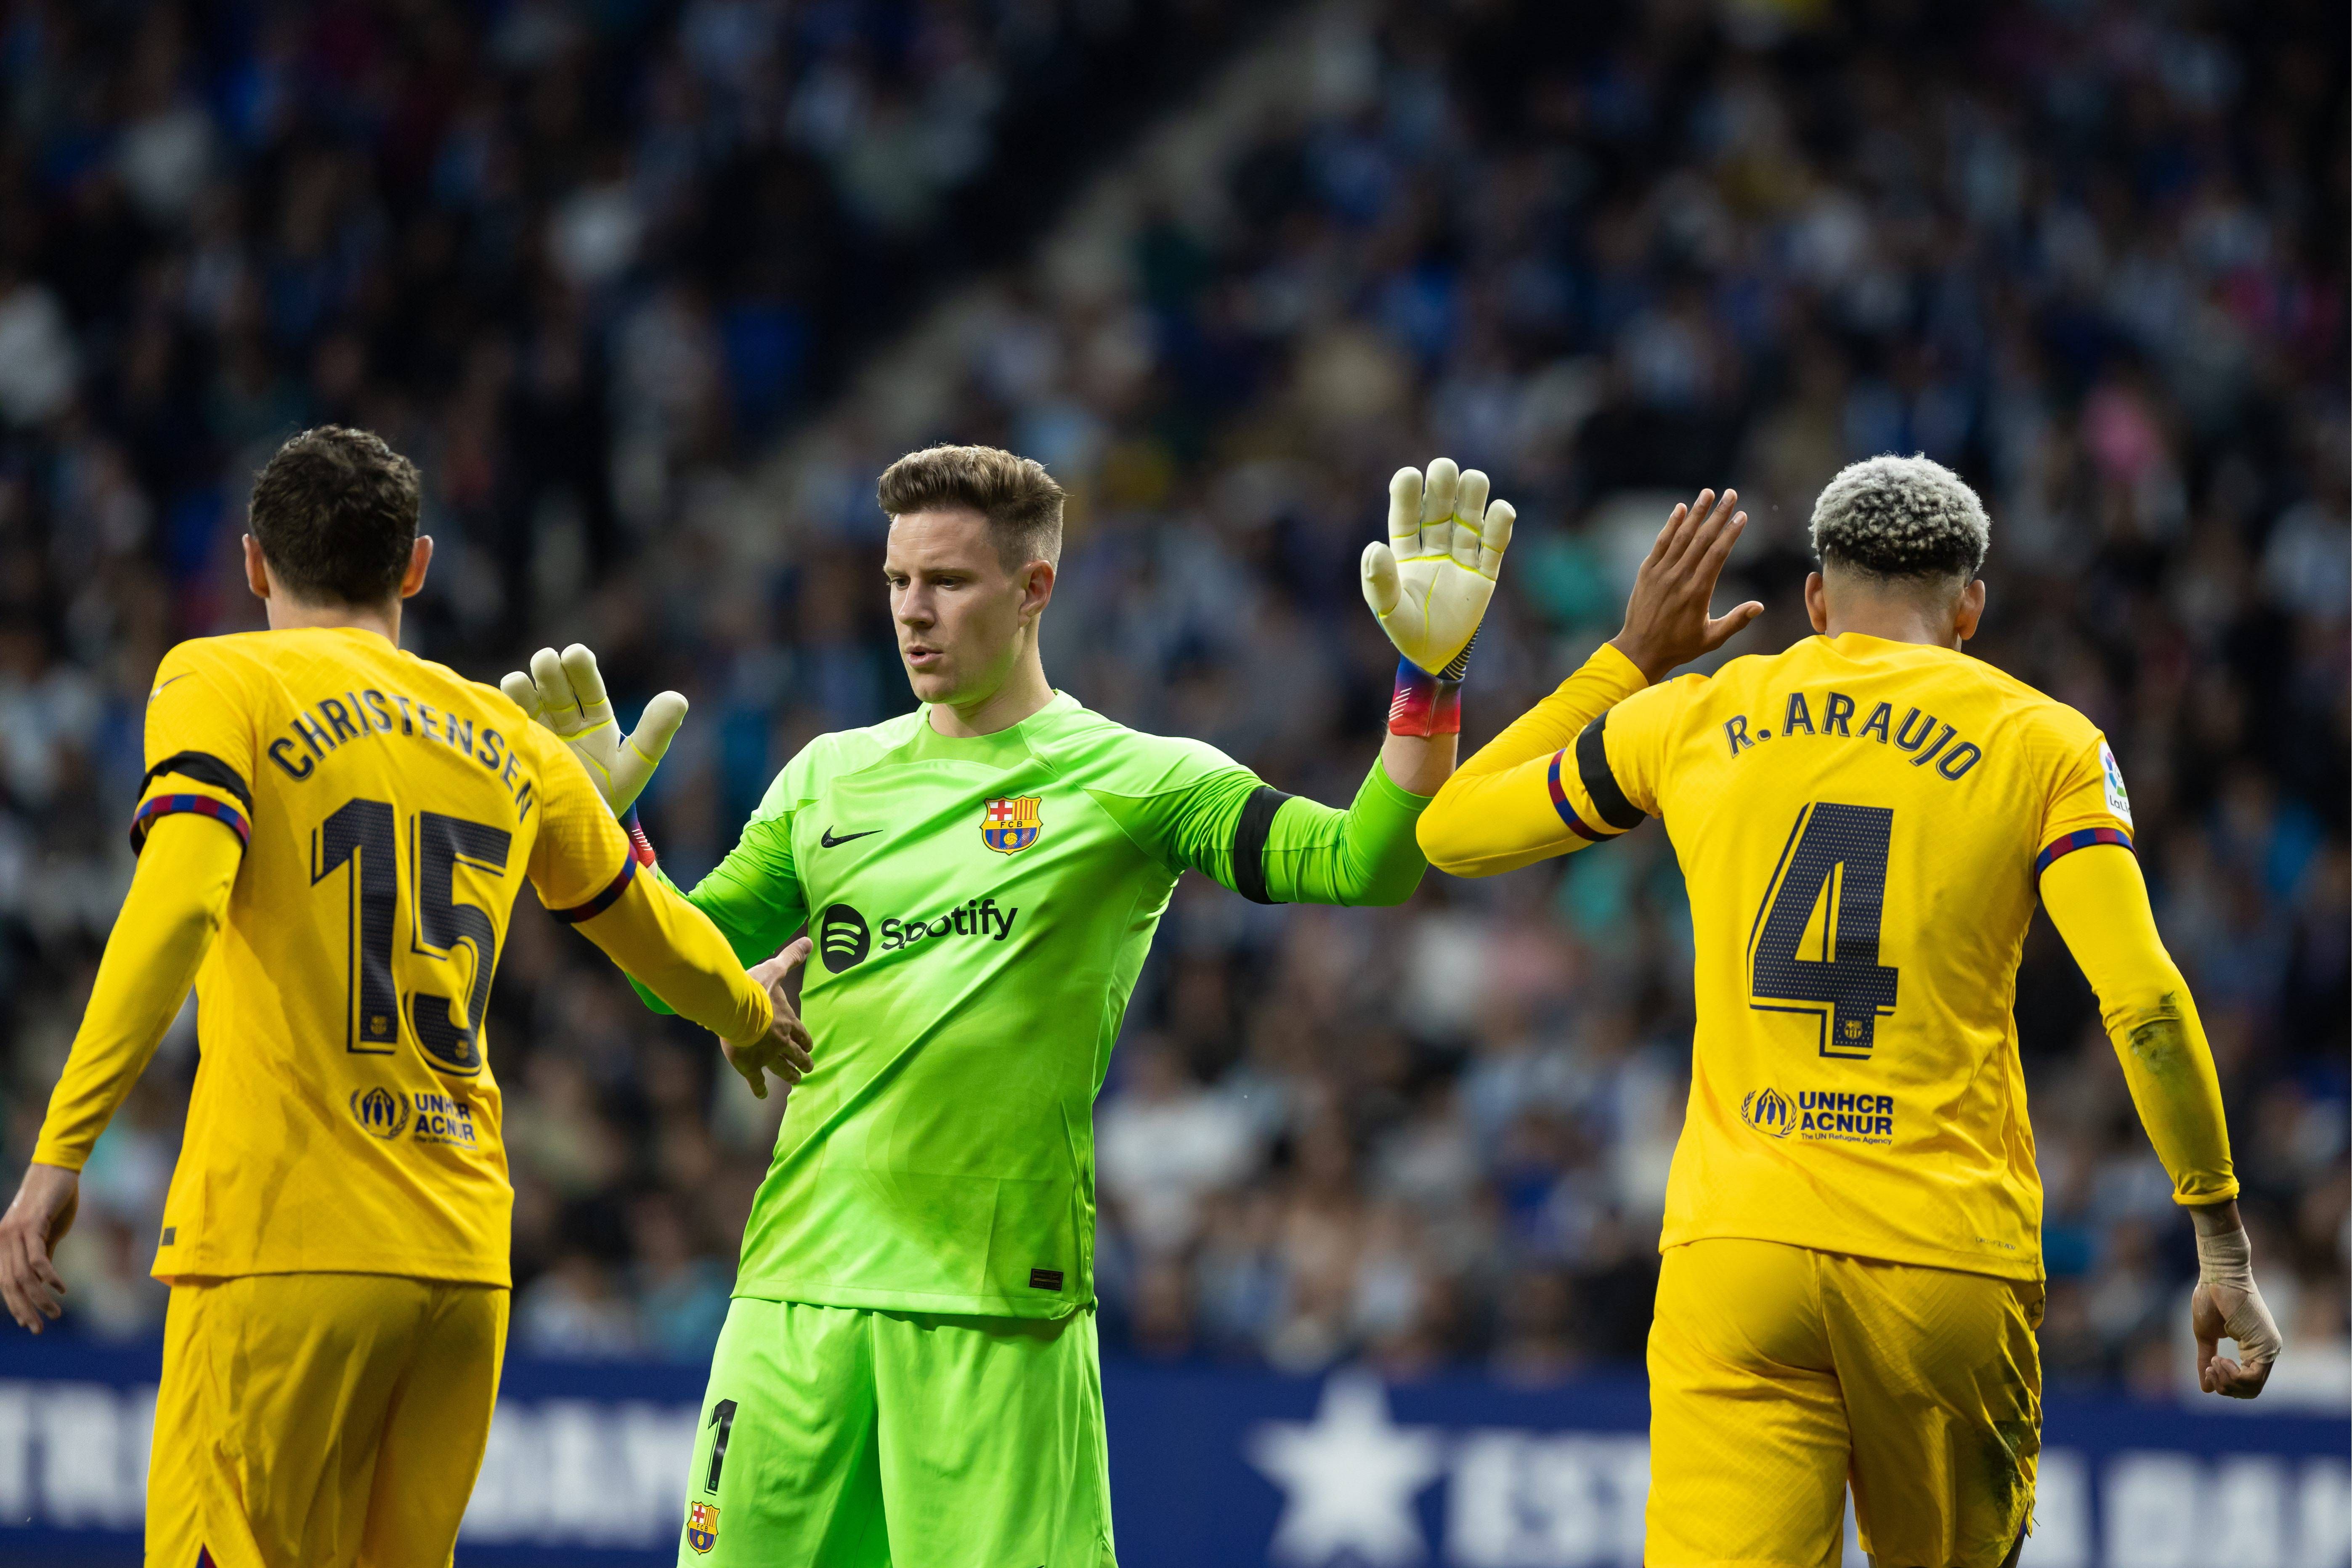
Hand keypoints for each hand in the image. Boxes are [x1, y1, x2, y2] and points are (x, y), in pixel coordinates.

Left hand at [0, 1163, 77, 1332]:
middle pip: (10, 1284)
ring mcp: (14, 1232)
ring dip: (39, 1299)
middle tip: (40, 1327)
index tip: (29, 1323)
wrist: (57, 1168)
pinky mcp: (32, 1224)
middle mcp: (1, 1240)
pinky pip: (37, 1258)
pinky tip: (61, 1288)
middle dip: (24, 1310)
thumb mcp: (46, 1233)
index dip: (14, 1306)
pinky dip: (49, 1277)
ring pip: (23, 1276)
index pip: (3, 1283)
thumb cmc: (53, 1200)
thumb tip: (41, 1282)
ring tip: (55, 1312)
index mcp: (1, 1243)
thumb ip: (40, 1255)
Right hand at [499, 644, 685, 813]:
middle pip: (555, 686)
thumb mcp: (635, 765)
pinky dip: (501, 712)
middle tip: (546, 661)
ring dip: (520, 687)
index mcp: (596, 720)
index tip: (575, 654)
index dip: (581, 668)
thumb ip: (655, 733)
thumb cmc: (610, 796)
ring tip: (517, 683)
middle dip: (550, 670)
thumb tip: (678, 699)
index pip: (589, 686)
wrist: (577, 833)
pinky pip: (504, 724)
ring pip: (525, 699)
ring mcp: (537, 732)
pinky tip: (499, 708)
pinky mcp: (514, 748)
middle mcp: (564, 720)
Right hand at [724, 937, 815, 1100]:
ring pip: (783, 1069)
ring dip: (790, 1076)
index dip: (806, 1041)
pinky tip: (762, 1094)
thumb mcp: (776, 969)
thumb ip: (792, 957)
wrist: (735, 1008)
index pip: (803, 1035)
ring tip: (796, 1081)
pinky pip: (756, 1081)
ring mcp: (766, 1056)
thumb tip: (809, 941)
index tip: (809, 1047)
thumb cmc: (755, 988)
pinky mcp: (750, 1065)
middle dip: (803, 1062)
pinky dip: (759, 1088)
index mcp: (789, 1022)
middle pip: (797, 1055)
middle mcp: (782, 1042)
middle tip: (808, 1069)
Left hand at [1361, 458, 1514, 676]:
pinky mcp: (1485, 572)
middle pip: (1440, 508)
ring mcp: (1461, 557)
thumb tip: (1374, 547)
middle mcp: (1434, 547)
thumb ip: (1379, 581)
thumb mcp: (1388, 610)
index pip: (1407, 516)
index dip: (1408, 495)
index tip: (1410, 475)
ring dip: (1472, 497)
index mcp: (1406, 552)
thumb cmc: (1407, 632)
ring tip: (1474, 480)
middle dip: (1443, 487)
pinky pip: (1495, 544)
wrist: (1437, 657)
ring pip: (1469, 518)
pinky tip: (1502, 510)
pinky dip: (1500, 526)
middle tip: (1444, 469)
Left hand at [1608, 487, 1763, 682]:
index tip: (1742, 515)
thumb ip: (1736, 621)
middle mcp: (1679, 577)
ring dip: (1696, 513)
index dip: (1731, 533)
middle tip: (1731, 494)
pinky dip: (1670, 525)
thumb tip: (1759, 606)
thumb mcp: (1712, 639)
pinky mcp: (1647, 571)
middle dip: (1718, 514)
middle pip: (1702, 539)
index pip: (1718, 554)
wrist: (1640, 649)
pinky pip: (1660, 543)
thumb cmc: (1679, 646)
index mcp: (1698, 591)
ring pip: (1681, 536)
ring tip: (1708, 493)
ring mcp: (1661, 572)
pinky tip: (1680, 508)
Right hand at [2190, 1207, 2281, 1398]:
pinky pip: (2253, 1378)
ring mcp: (2269, 1349)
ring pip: (2252, 1387)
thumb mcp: (2206, 1336)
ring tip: (2215, 1361)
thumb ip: (2207, 1359)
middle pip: (2250, 1390)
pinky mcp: (2266, 1346)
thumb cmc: (2211, 1298)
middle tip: (2210, 1368)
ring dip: (2227, 1381)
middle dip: (2225, 1386)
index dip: (2224, 1384)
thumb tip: (2206, 1389)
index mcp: (2254, 1349)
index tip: (2208, 1367)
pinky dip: (2233, 1376)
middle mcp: (2266, 1351)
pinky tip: (2221, 1360)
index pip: (2245, 1383)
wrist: (2219, 1276)